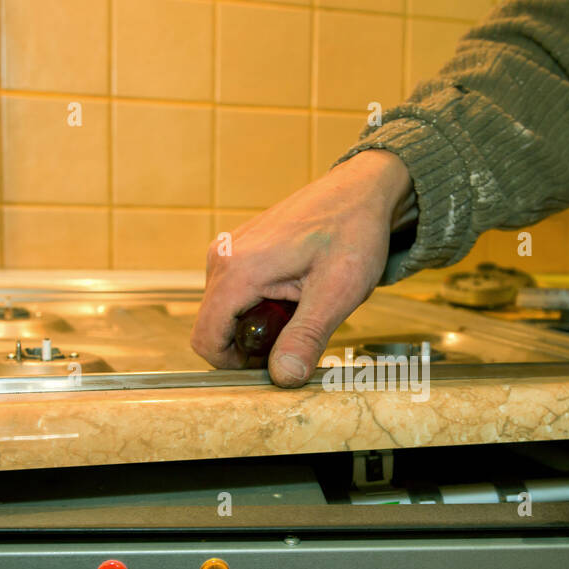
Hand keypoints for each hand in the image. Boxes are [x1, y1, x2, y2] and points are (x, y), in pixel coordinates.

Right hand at [190, 149, 413, 386]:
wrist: (361, 191)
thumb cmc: (353, 232)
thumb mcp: (336, 292)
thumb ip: (306, 337)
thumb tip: (283, 377)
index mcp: (238, 270)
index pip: (206, 340)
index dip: (234, 365)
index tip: (274, 365)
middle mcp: (222, 258)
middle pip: (216, 329)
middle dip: (253, 345)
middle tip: (300, 334)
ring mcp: (228, 252)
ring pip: (227, 313)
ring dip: (260, 326)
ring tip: (302, 308)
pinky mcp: (239, 250)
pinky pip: (237, 294)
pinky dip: (263, 306)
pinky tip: (296, 293)